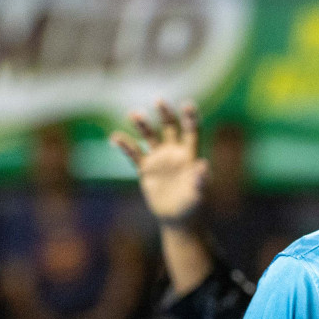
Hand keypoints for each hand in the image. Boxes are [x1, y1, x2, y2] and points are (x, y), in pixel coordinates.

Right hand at [110, 100, 208, 223]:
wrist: (177, 218)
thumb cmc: (193, 205)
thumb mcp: (198, 193)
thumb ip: (200, 179)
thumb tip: (203, 165)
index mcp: (189, 154)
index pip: (191, 131)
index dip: (190, 118)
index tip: (187, 104)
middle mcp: (174, 152)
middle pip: (169, 127)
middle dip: (165, 114)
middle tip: (159, 100)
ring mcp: (158, 158)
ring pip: (149, 136)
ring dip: (143, 125)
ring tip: (134, 114)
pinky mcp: (145, 168)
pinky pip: (133, 154)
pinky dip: (125, 145)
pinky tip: (115, 137)